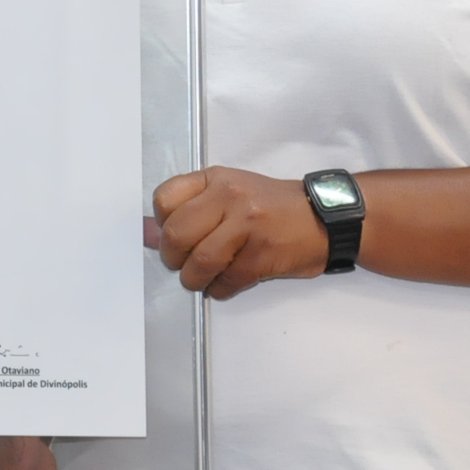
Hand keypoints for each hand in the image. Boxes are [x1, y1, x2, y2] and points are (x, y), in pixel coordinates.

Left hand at [150, 167, 328, 298]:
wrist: (324, 220)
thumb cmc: (271, 207)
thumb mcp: (228, 194)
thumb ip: (187, 210)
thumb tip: (145, 233)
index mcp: (216, 179)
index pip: (164, 199)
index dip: (162, 224)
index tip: (175, 234)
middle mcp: (230, 197)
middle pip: (177, 235)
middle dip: (173, 259)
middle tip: (183, 263)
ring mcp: (247, 226)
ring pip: (199, 263)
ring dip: (194, 280)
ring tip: (203, 278)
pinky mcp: (261, 256)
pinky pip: (225, 282)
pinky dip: (218, 290)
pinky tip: (226, 282)